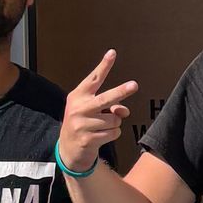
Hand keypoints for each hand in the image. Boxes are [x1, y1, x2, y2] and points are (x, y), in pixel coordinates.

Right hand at [60, 51, 137, 174]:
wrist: (68, 149)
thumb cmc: (83, 124)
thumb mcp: (91, 111)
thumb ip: (109, 106)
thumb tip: (124, 111)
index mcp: (78, 96)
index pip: (94, 79)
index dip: (104, 66)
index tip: (112, 53)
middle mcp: (78, 108)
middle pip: (106, 99)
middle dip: (121, 92)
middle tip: (134, 85)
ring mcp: (82, 124)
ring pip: (114, 120)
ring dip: (115, 124)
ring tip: (102, 127)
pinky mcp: (88, 139)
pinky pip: (113, 133)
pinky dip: (113, 135)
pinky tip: (102, 136)